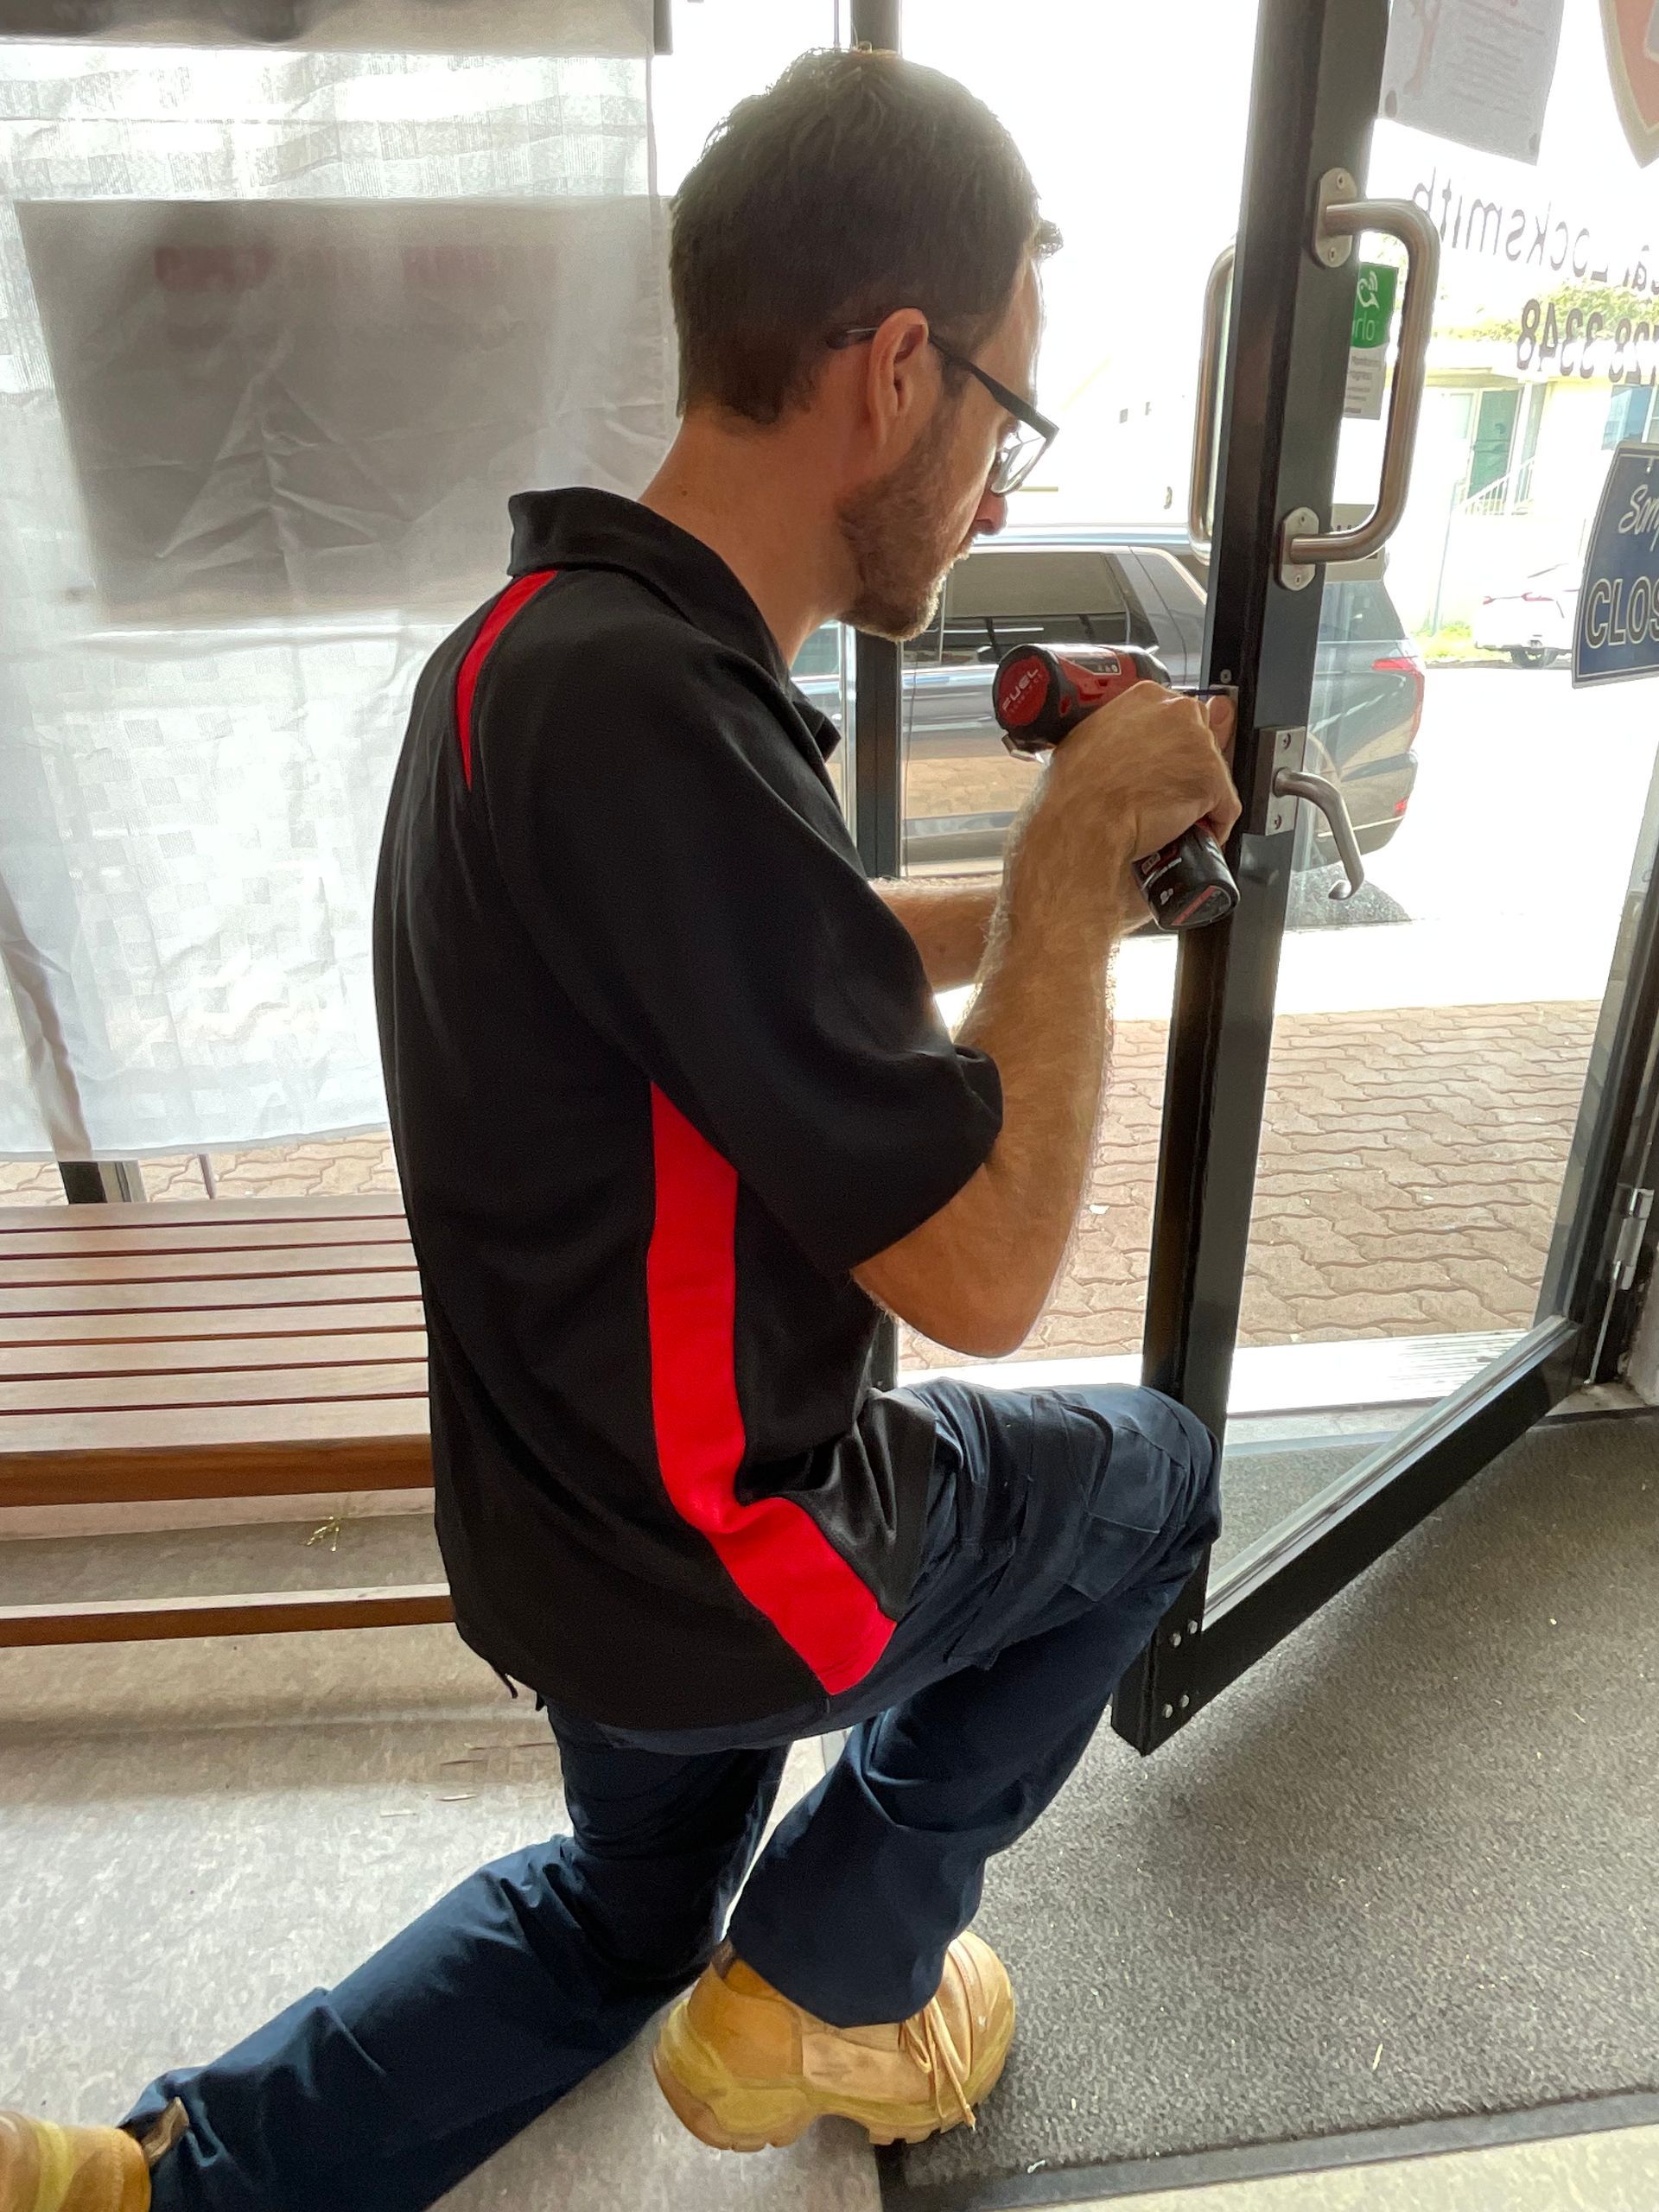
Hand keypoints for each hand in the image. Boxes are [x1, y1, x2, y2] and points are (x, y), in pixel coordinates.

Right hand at [1031, 684, 1239, 926]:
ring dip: (1193, 802)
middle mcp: (1177, 711)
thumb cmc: (1073, 793)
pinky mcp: (1212, 780)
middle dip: (1185, 775)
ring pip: (1213, 778)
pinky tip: (1179, 835)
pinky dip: (1209, 829)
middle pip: (1201, 745)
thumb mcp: (1094, 743)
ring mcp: (1199, 744)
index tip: (1155, 772)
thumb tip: (1171, 729)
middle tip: (1153, 799)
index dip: (1167, 752)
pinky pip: (1224, 810)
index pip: (1177, 719)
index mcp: (1145, 696)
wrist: (1078, 825)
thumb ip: (1134, 731)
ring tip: (1158, 819)